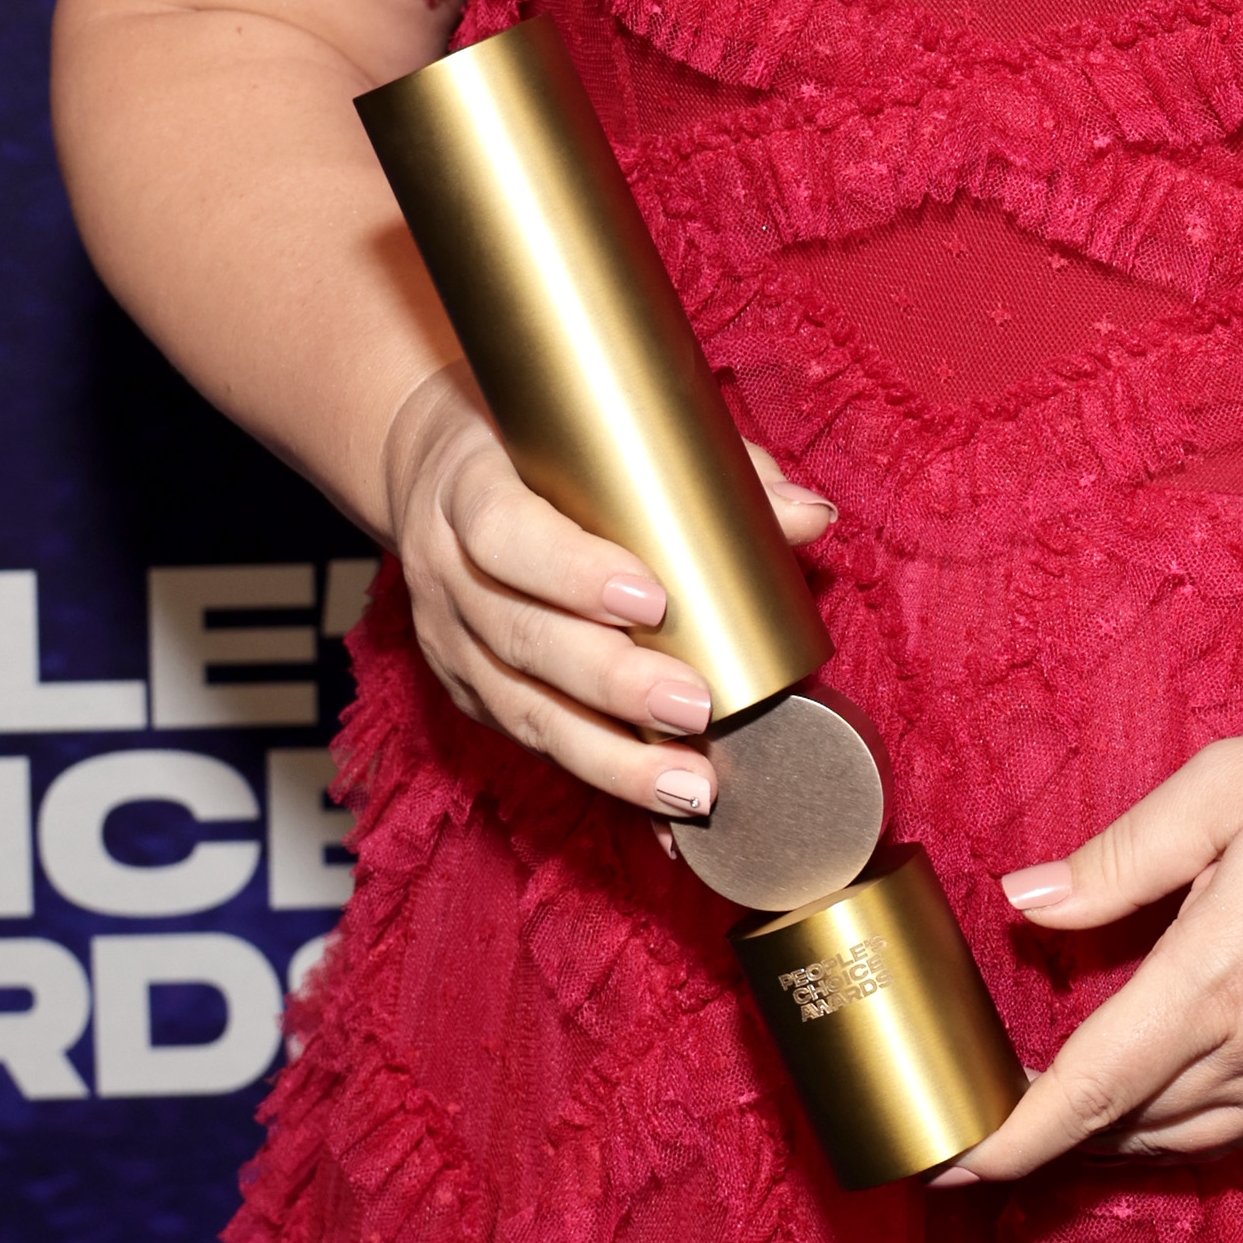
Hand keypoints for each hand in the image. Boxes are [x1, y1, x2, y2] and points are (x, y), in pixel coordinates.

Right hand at [380, 363, 835, 819]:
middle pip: (521, 639)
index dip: (572, 572)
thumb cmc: (537, 445)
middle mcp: (448, 574)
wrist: (432, 473)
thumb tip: (811, 517)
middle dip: (613, 683)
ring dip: (611, 758)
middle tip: (697, 708)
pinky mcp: (469, 695)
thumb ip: (708, 465)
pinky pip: (533, 744)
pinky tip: (662, 812)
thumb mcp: (596, 429)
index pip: (505, 535)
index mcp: (468, 490)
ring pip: (523, 711)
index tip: (654, 599)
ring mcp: (451, 644)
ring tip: (692, 787)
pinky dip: (603, 777)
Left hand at [939, 717, 1242, 1182]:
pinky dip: (1183, 1134)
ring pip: (1182, 1139)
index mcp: (1213, 983)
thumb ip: (1119, 856)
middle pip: (1124, 1124)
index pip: (1086, 1088)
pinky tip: (1164, 1108)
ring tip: (1055, 1117)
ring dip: (1110, 1137)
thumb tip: (1024, 902)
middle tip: (979, 1117)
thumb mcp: (1225, 790)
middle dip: (1044, 1133)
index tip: (947, 1160)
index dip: (1010, 1138)